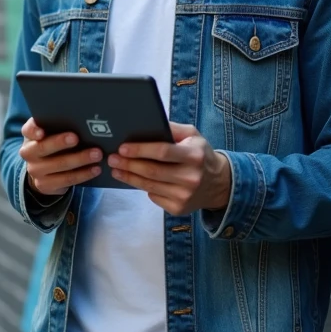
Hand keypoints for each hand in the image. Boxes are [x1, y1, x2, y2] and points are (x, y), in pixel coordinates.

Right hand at [18, 118, 101, 196]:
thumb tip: (82, 118)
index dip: (34, 131)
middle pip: (43, 147)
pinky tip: (96, 169)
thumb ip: (58, 124)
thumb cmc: (53, 143)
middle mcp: (28, 153)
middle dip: (60, 142)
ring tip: (97, 154)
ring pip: (59, 165)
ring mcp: (35, 171)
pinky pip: (67, 179)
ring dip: (80, 159)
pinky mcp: (45, 185)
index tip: (42, 131)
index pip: (28, 130)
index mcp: (30, 136)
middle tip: (77, 138)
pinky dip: (83, 174)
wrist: (43, 171)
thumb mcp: (51, 133)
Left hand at [109, 122, 231, 215]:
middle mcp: (191, 177)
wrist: (219, 184)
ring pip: (149, 185)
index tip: (122, 148)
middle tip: (112, 158)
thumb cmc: (200, 154)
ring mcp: (185, 195)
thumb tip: (146, 123)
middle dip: (128, 164)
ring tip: (115, 169)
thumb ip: (172, 128)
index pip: (163, 151)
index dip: (140, 150)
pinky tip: (133, 180)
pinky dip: (142, 188)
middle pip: (152, 171)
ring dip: (129, 177)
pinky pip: (153, 197)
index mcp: (194, 155)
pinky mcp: (179, 208)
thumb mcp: (193, 135)